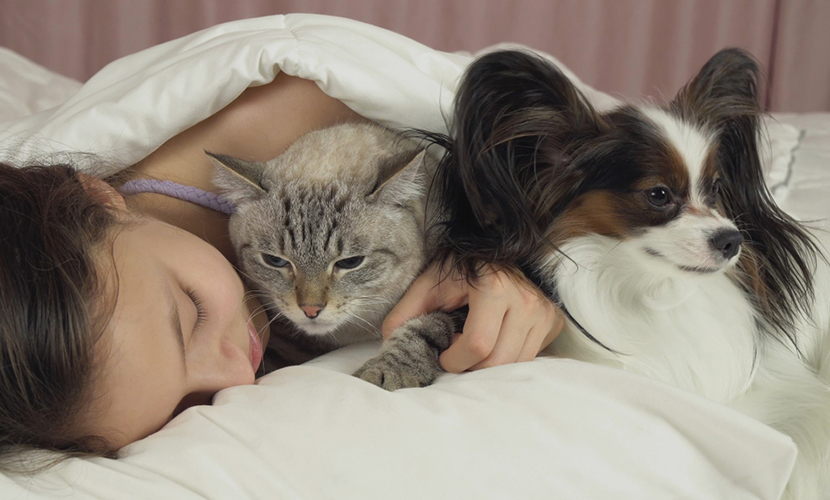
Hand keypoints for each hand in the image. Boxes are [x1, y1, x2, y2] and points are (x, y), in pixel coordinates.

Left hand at [382, 262, 564, 372]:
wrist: (495, 249)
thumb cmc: (459, 268)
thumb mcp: (429, 284)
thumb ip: (406, 313)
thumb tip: (389, 345)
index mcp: (494, 288)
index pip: (477, 346)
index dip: (454, 360)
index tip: (443, 355)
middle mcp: (525, 301)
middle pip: (497, 361)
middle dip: (470, 368)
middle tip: (456, 356)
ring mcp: (543, 312)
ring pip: (515, 364)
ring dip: (489, 366)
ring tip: (473, 349)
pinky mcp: (552, 321)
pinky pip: (529, 357)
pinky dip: (507, 359)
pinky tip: (494, 343)